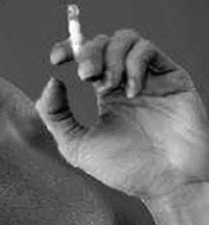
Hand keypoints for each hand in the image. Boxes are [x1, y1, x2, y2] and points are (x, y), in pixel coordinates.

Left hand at [34, 29, 208, 200]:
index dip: (68, 47)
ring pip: (125, 38)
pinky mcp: (172, 77)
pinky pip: (148, 50)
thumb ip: (54, 114)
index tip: (56, 59)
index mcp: (105, 91)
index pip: (84, 55)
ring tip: (110, 85)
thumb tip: (52, 79)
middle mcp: (127, 80)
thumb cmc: (126, 170)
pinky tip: (133, 91)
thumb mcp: (75, 145)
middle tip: (86, 75)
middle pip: (102, 42)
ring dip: (110, 57)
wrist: (170, 187)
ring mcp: (150, 77)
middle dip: (88, 53)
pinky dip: (134, 64)